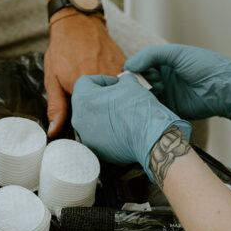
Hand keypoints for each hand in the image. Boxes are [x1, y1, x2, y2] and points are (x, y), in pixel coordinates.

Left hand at [44, 13, 124, 136]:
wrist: (78, 23)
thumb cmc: (63, 50)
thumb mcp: (52, 79)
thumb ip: (56, 107)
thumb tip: (54, 132)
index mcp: (86, 87)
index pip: (94, 119)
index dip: (91, 124)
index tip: (90, 125)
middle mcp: (106, 79)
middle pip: (112, 110)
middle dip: (106, 116)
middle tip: (101, 115)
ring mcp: (119, 71)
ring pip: (123, 98)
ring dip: (117, 104)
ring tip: (112, 105)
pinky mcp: (127, 65)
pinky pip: (129, 85)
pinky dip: (125, 91)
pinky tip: (118, 91)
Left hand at [71, 72, 190, 178]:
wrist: (151, 137)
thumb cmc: (139, 107)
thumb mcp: (130, 84)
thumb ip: (121, 80)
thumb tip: (122, 81)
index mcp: (83, 99)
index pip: (85, 82)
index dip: (102, 80)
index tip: (116, 84)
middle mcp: (79, 119)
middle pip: (86, 102)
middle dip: (101, 97)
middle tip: (118, 97)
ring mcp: (86, 137)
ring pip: (91, 120)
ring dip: (103, 114)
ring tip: (121, 113)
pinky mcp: (96, 150)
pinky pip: (97, 135)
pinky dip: (107, 130)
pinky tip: (122, 128)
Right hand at [124, 43, 230, 125]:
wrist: (224, 88)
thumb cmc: (204, 65)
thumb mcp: (176, 53)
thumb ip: (150, 55)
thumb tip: (128, 66)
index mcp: (165, 61)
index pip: (141, 64)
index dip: (135, 67)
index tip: (132, 72)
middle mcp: (164, 77)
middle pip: (141, 80)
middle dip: (138, 81)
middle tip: (143, 83)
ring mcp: (168, 93)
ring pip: (145, 94)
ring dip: (143, 94)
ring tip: (150, 92)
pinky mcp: (171, 109)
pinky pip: (154, 108)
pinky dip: (148, 106)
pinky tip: (148, 104)